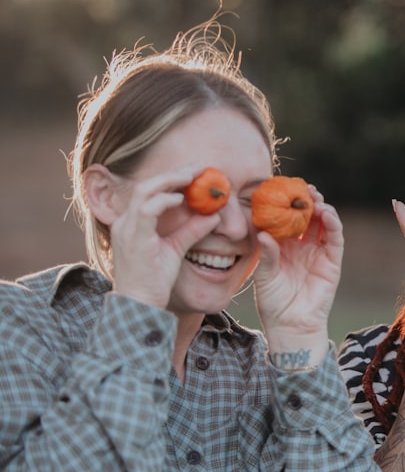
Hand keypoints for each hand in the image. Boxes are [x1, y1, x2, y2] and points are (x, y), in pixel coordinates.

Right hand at [110, 166, 220, 307]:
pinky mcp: (134, 239)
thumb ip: (191, 232)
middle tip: (198, 166)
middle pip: (146, 185)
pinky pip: (147, 210)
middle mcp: (125, 222)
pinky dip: (164, 201)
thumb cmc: (153, 282)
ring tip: (193, 175)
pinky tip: (182, 199)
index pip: (149, 191)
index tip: (195, 172)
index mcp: (132, 223)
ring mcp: (127, 229)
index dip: (171, 179)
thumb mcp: (175, 249)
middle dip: (173, 173)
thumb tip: (213, 216)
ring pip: (144, 191)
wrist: (139, 305)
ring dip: (170, 180)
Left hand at [253, 185, 343, 344]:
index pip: (286, 219)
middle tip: (301, 188)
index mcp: (283, 247)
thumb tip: (262, 232)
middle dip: (306, 201)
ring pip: (323, 224)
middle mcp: (302, 246)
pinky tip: (326, 213)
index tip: (280, 187)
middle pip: (307, 217)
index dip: (285, 203)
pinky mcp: (332, 262)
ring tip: (314, 197)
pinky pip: (335, 239)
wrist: (290, 326)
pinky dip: (333, 224)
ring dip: (321, 208)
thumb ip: (266, 254)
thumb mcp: (264, 276)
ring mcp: (318, 253)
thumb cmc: (273, 303)